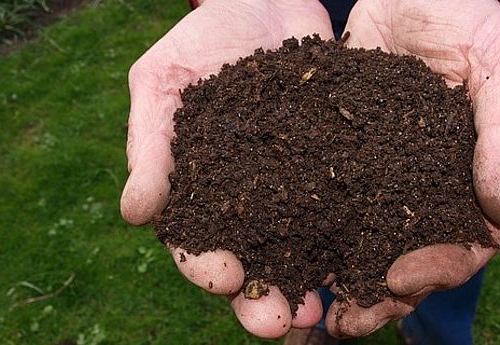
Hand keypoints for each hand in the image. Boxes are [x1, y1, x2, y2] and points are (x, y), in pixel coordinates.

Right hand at [120, 0, 332, 337]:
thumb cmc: (204, 37)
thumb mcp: (163, 81)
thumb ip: (149, 144)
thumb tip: (134, 214)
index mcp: (199, 187)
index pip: (195, 241)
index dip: (205, 265)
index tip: (225, 278)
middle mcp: (247, 198)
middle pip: (251, 260)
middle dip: (261, 297)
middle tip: (279, 323)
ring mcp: (293, 186)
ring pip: (299, 249)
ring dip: (308, 284)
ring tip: (322, 312)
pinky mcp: (333, 167)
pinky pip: (344, 209)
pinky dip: (352, 239)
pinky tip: (365, 261)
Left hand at [324, 0, 499, 337]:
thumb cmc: (462, 14)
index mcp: (469, 178)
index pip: (465, 243)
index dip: (438, 269)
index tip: (400, 279)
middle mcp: (421, 188)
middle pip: (406, 259)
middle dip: (379, 295)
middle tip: (345, 321)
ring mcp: (377, 178)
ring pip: (360, 243)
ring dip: (336, 280)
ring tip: (306, 308)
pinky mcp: (334, 160)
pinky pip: (318, 205)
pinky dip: (302, 235)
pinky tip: (277, 256)